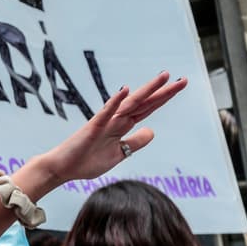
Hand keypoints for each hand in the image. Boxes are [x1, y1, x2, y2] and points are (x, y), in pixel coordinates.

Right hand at [37, 73, 186, 189]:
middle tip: (183, 80)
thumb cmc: (87, 161)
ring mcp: (105, 122)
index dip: (164, 98)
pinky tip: (125, 90)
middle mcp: (116, 120)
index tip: (179, 86)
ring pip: (130, 103)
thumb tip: (152, 131)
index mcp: (122, 126)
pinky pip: (106, 112)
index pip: (148, 109)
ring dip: (147, 90)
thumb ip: (135, 142)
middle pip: (144, 103)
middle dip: (163, 91)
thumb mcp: (119, 154)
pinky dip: (115, 101)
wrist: (63, 168)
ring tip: (163, 77)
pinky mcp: (93, 127)